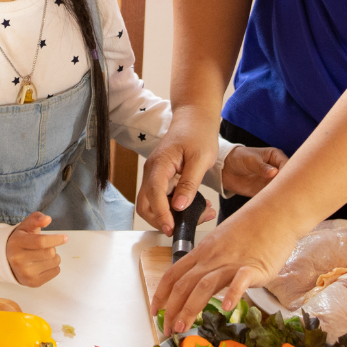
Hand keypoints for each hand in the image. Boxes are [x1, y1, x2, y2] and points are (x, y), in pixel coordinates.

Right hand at [6, 212, 67, 286]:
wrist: (8, 261)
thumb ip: (36, 219)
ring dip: (54, 256)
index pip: (41, 242)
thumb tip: (47, 219)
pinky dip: (54, 266)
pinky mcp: (33, 283)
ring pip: (54, 262)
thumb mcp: (25, 226)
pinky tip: (44, 263)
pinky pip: (55, 272)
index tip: (65, 237)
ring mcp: (25, 273)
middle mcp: (18, 260)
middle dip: (53, 247)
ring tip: (44, 255)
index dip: (56, 239)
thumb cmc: (21, 240)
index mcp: (16, 243)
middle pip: (50, 253)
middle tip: (47, 246)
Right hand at [137, 111, 221, 234]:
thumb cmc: (198, 134)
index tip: (172, 228)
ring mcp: (155, 174)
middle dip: (161, 219)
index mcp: (160, 164)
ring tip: (200, 214)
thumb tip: (179, 207)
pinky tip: (198, 206)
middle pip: (145, 203)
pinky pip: (162, 197)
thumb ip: (189, 183)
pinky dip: (175, 207)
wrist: (194, 118)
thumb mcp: (200, 159)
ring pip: (153, 203)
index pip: (154, 193)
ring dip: (170, 215)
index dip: (161, 213)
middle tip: (185, 226)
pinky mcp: (161, 178)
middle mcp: (152, 171)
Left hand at [151, 210, 298, 335]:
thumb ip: (210, 263)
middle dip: (172, 308)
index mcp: (202, 252)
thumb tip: (199, 283)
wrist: (275, 212)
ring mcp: (232, 262)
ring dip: (191, 307)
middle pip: (184, 283)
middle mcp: (212, 258)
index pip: (173, 274)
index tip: (155, 311)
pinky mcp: (254, 266)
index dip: (161, 294)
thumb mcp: (221, 244)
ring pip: (204, 284)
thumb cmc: (251, 229)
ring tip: (183, 325)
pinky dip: (232, 293)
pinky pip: (240, 280)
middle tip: (168, 329)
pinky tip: (226, 308)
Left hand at [221, 145, 287, 196]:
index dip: (289, 172)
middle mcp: (277, 168)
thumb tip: (274, 172)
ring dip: (282, 194)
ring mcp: (272, 180)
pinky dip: (275, 199)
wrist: (225, 169)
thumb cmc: (238, 158)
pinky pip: (273, 196)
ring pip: (282, 188)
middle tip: (286, 192)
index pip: (288, 164)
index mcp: (276, 156)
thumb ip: (261, 166)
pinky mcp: (266, 190)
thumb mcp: (249, 160)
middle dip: (289, 185)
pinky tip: (275, 203)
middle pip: (288, 178)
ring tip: (281, 198)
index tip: (287, 180)